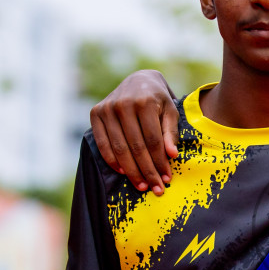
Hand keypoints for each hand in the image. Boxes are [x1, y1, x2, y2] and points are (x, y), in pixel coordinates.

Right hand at [90, 69, 178, 194]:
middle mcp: (124, 104)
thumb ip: (170, 132)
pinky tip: (123, 172)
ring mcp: (108, 108)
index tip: (166, 179)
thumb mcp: (170, 111)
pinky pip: (102, 143)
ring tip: (142, 186)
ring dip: (131, 171)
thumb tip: (172, 155)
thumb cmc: (158, 100)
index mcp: (145, 102)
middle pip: (136, 147)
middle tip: (156, 189)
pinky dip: (112, 160)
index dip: (160, 162)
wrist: (139, 80)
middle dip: (147, 171)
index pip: (153, 140)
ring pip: (120, 148)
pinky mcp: (96, 113)